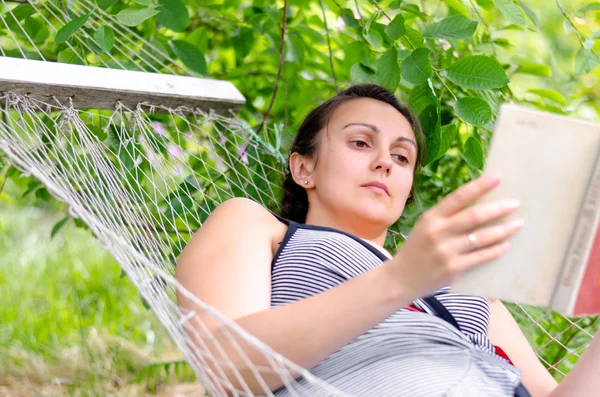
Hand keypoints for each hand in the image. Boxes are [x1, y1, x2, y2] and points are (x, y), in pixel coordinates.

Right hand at [387, 172, 523, 298]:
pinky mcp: (452, 269)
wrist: (400, 278)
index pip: (459, 197)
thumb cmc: (417, 249)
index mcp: (431, 217)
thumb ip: (447, 217)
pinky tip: (506, 245)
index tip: (498, 177)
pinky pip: (480, 257)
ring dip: (503, 230)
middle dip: (497, 208)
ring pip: (481, 237)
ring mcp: (445, 251)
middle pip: (474, 216)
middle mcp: (438, 232)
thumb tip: (480, 205)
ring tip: (518, 224)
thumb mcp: (425, 227)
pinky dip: (495, 250)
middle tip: (514, 203)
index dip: (479, 186)